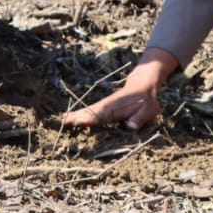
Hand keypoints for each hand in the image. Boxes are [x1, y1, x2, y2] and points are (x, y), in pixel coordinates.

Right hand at [62, 49, 176, 129]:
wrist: (143, 86)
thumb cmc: (147, 100)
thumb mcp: (149, 109)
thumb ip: (140, 117)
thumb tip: (131, 126)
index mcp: (117, 107)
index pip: (102, 114)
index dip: (92, 118)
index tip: (80, 122)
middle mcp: (108, 106)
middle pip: (91, 111)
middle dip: (78, 117)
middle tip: (64, 122)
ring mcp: (104, 106)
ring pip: (88, 111)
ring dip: (76, 116)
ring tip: (63, 121)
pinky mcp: (104, 108)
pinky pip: (90, 112)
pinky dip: (80, 115)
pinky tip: (72, 120)